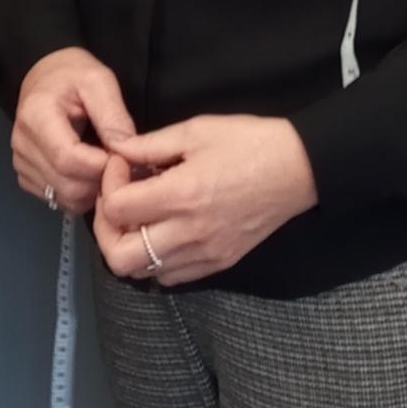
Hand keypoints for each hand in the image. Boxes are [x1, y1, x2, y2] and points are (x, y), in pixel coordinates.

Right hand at [11, 46, 136, 216]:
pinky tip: (89, 172)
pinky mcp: (26, 177)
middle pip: (67, 185)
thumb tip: (127, 151)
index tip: (123, 156)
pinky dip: (79, 193)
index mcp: (36, 117)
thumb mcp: (99, 80)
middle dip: (100, 180)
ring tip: (104, 165)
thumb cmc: (72, 74)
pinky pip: (58, 200)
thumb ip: (113, 115)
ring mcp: (21, 164)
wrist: (44, 76)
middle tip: (118, 161)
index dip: (101, 166)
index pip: (68, 159)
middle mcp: (22, 145)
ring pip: (64, 198)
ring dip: (91, 190)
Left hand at [91, 117, 315, 285]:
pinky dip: (156, 260)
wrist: (300, 168)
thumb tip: (115, 150)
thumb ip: (149, 145)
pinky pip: (171, 277)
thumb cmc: (249, 142)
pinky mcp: (219, 263)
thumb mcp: (196, 130)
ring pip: (143, 272)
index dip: (108, 185)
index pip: (116, 209)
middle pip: (119, 257)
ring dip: (129, 246)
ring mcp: (205, 253)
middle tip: (118, 202)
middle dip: (106, 229)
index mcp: (181, 195)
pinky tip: (163, 232)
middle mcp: (188, 233)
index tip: (122, 167)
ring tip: (140, 217)